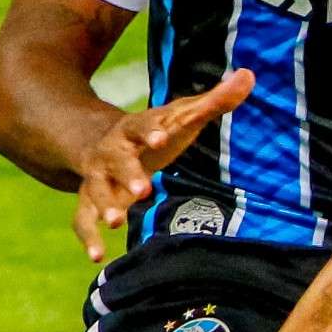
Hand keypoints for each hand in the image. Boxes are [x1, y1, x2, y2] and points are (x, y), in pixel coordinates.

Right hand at [72, 68, 252, 260]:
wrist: (102, 141)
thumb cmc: (156, 131)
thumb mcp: (181, 115)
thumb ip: (215, 100)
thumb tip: (249, 75)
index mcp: (135, 127)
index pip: (143, 125)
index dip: (151, 132)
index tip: (161, 139)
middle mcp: (113, 151)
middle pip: (117, 160)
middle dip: (128, 174)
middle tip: (142, 189)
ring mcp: (98, 176)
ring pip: (96, 190)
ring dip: (106, 205)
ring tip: (116, 221)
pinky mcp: (90, 199)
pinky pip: (82, 218)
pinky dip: (88, 237)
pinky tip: (97, 256)